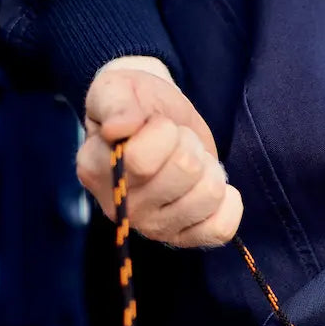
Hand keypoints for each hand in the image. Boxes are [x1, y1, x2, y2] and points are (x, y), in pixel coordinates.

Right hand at [75, 56, 242, 247]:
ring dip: (209, 168)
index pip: (142, 159)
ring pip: (209, 195)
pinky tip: (211, 184)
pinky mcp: (185, 237)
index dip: (163, 131)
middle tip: (178, 140)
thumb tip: (118, 129)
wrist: (158, 120)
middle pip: (185, 172)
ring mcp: (154, 228)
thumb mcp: (117, 88)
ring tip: (192, 160)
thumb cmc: (136, 104)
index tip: (156, 123)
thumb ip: (115, 103)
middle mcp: (123, 208)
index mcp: (96, 170)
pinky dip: (229, 202)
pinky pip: (221, 229)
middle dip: (189, 144)